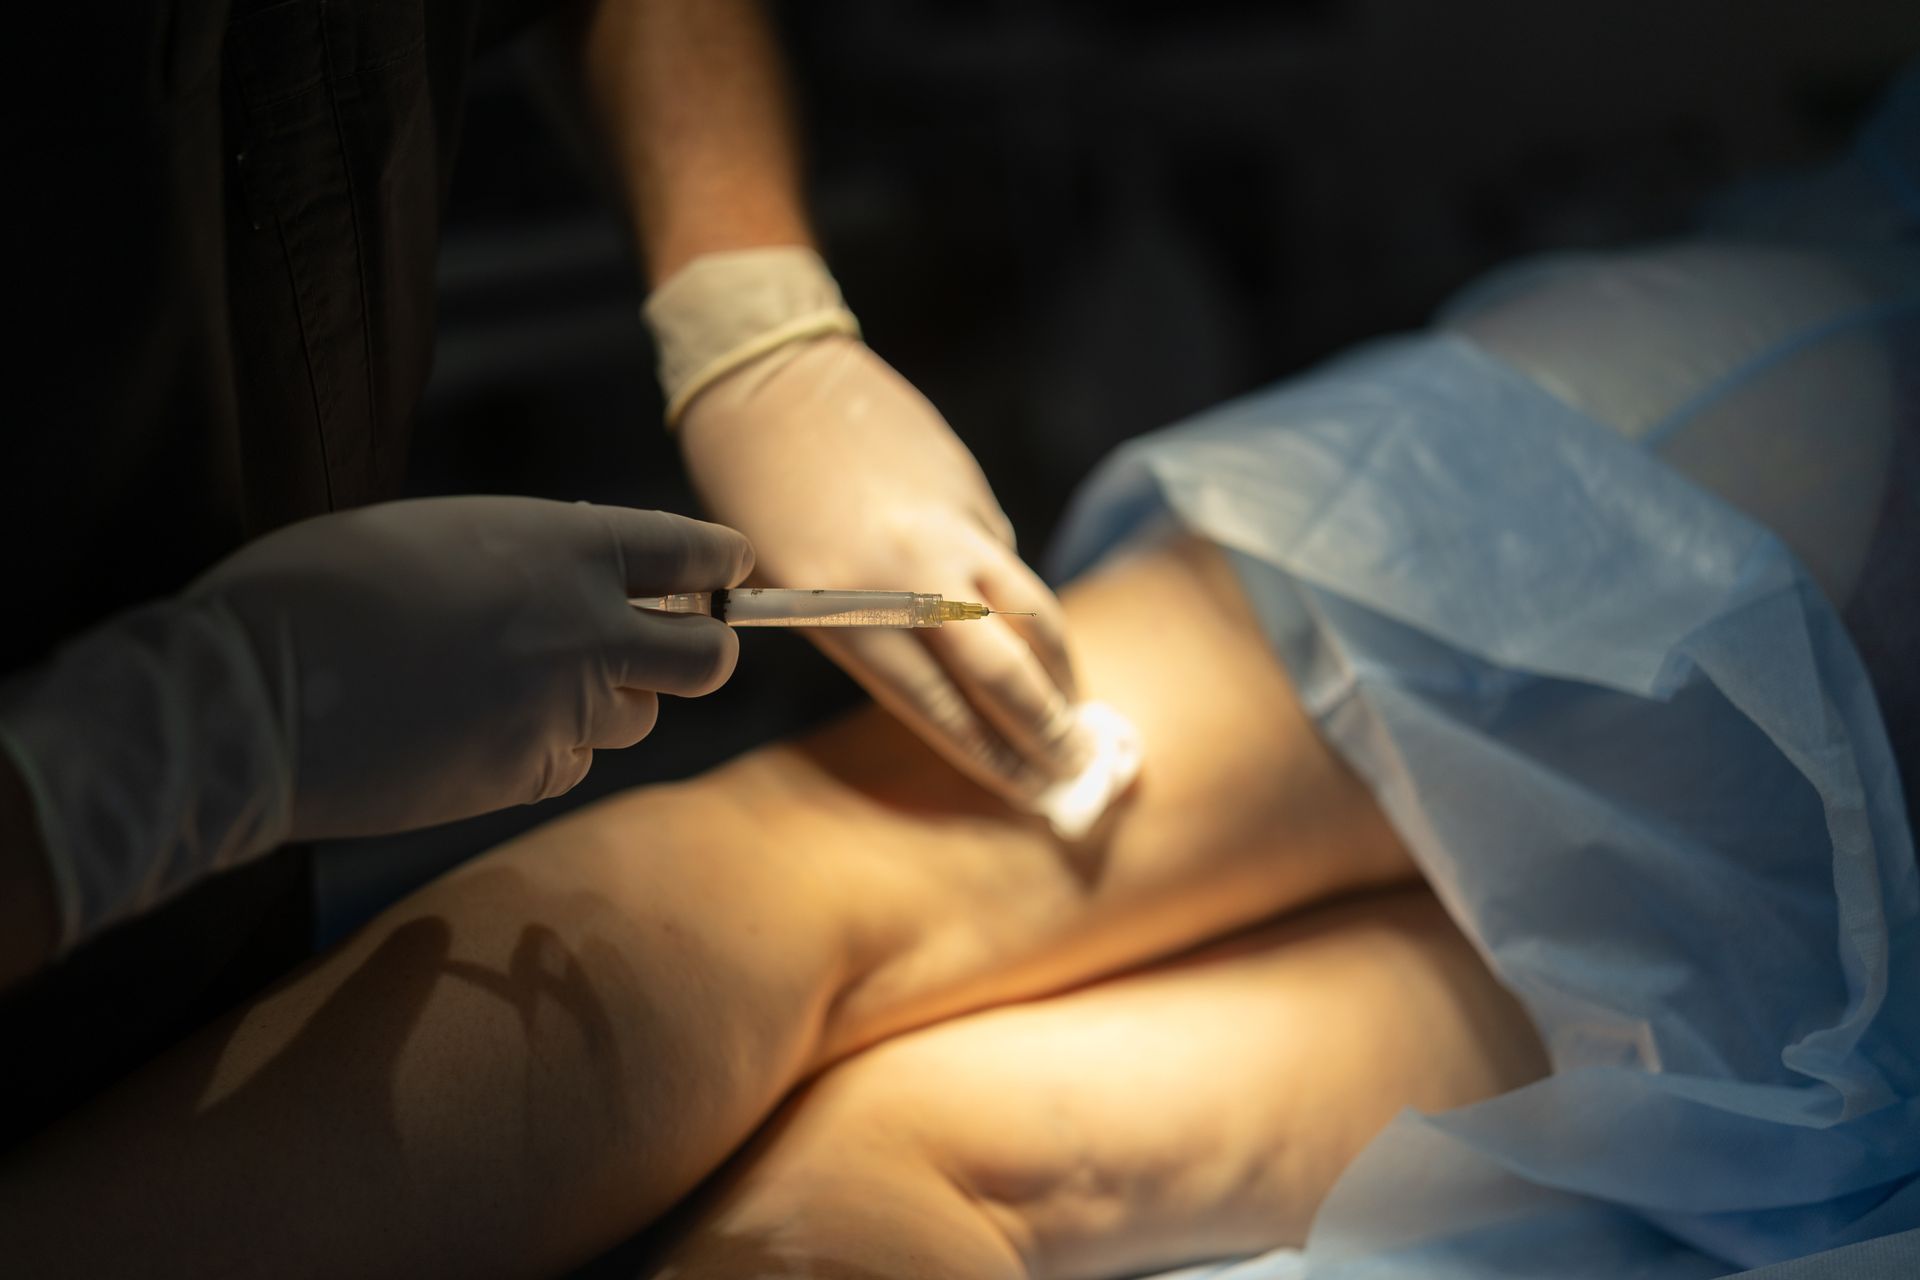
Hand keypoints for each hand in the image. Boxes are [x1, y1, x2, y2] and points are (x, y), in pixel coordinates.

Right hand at [189, 496, 751, 837]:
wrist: (248, 695)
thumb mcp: (441, 534)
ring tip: (526, 687)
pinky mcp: (526, 776)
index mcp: (567, 546)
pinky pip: (571, 767)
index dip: (721, 565)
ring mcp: (564, 711)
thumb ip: (531, 556)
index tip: (730, 573)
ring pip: (636, 719)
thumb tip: (577, 574)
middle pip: (710, 658)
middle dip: (702, 652)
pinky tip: (482, 734)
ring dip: (607, 706)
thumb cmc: (317, 589)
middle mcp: (589, 629)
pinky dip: (547, 753)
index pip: (695, 551)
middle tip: (673, 649)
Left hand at [677, 335, 1089, 803]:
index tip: (1029, 794)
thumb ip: (870, 634)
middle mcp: (910, 571)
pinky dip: (1026, 602)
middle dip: (1047, 729)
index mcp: (846, 607)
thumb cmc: (754, 494)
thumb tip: (955, 676)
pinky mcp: (972, 488)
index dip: (992, 757)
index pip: (940, 705)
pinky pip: (1009, 558)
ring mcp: (951, 525)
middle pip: (1004, 669)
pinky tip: (1032, 630)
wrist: (771, 374)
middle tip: (1076, 769)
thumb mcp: (787, 587)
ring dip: (1062, 670)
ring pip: (1031, 610)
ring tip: (1077, 709)